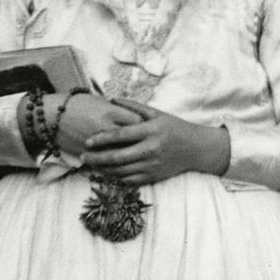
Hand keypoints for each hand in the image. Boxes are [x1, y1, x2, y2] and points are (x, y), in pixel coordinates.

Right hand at [43, 93, 145, 157]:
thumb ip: (121, 109)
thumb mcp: (102, 102)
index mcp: (110, 113)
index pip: (137, 122)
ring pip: (119, 156)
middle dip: (142, 145)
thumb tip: (139, 118)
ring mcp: (95, 144)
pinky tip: (122, 167)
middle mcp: (104, 129)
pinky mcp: (86, 154)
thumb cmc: (79, 105)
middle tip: (148, 146)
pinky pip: (105, 165)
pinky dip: (114, 168)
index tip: (150, 129)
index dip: (146, 126)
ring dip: (130, 159)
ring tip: (138, 159)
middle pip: (131, 141)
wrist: (50, 116)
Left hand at [81, 98, 230, 184]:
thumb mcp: (158, 113)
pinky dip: (115, 178)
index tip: (88, 141)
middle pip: (116, 157)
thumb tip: (112, 99)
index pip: (120, 136)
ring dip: (102, 169)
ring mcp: (152, 165)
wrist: (196, 149)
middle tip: (83, 156)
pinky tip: (107, 173)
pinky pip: (129, 180)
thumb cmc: (175, 128)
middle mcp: (150, 149)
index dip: (102, 139)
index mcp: (151, 131)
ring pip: (120, 171)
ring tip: (91, 164)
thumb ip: (134, 106)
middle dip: (96, 157)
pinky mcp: (153, 176)